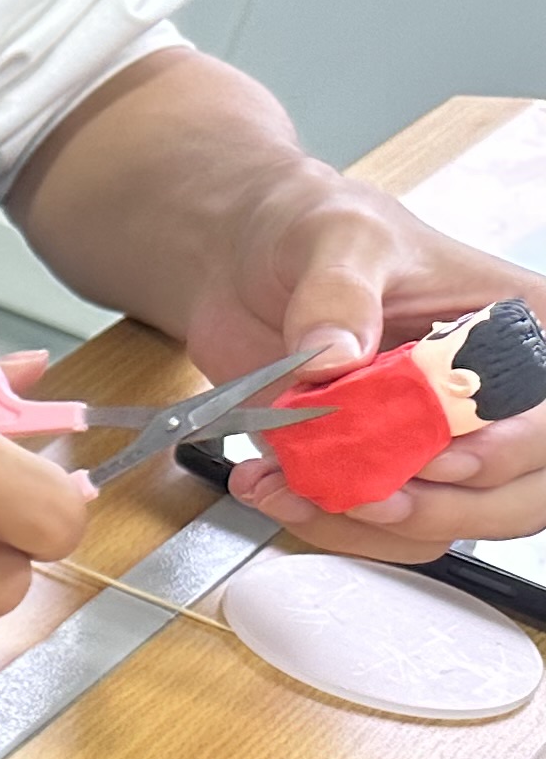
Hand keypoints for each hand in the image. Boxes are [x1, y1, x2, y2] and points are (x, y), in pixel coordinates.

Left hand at [183, 162, 545, 551]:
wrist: (241, 260)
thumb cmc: (313, 229)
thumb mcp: (336, 236)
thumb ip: (338, 293)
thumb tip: (335, 360)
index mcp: (519, 332)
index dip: (510, 451)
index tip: (438, 458)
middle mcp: (491, 398)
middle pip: (521, 494)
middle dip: (445, 509)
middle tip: (367, 494)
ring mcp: (432, 442)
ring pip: (447, 526)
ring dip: (369, 525)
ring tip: (294, 488)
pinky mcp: (372, 468)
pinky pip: (376, 529)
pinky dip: (325, 525)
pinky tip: (273, 489)